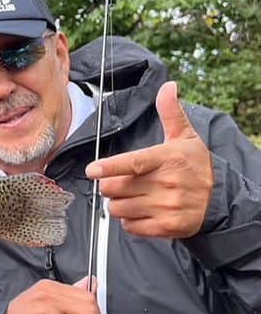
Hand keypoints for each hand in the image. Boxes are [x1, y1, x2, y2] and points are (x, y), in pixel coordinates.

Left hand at [85, 81, 213, 237]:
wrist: (220, 200)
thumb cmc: (196, 166)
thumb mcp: (185, 137)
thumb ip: (170, 113)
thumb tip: (168, 86)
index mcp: (168, 159)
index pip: (133, 163)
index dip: (110, 167)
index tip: (92, 170)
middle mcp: (167, 184)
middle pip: (116, 188)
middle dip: (110, 185)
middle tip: (119, 182)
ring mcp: (167, 207)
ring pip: (119, 209)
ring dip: (119, 204)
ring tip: (133, 197)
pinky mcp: (166, 227)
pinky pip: (130, 227)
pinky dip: (130, 221)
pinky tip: (142, 211)